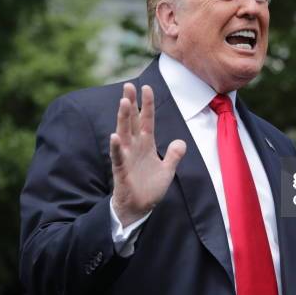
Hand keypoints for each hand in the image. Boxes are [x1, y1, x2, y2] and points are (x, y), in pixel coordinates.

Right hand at [110, 83, 185, 226]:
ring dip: (123, 118)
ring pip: (123, 133)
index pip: (146, 120)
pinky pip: (118, 157)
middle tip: (128, 85)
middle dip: (130, 103)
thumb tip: (181, 141)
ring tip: (123, 101)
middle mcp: (135, 147)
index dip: (147, 104)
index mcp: (146, 144)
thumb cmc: (150, 188)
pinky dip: (116, 147)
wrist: (139, 209)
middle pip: (132, 121)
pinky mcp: (121, 171)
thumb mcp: (167, 170)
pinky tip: (114, 136)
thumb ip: (174, 155)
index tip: (146, 87)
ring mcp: (127, 157)